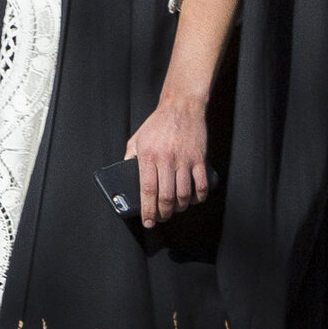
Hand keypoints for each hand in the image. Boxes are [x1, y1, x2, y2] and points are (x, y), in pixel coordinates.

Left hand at [119, 91, 211, 227]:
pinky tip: (193, 200)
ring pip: (184, 194)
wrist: (182, 107)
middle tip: (161, 218)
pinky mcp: (199, 158)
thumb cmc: (158, 123)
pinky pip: (201, 184)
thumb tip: (126, 174)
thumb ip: (130, 157)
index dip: (148, 210)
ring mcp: (185, 160)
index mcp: (148, 157)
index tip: (148, 221)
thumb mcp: (137, 139)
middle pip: (166, 196)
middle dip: (163, 213)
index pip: (147, 190)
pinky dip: (198, 197)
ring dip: (179, 207)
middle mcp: (166, 160)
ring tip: (175, 210)